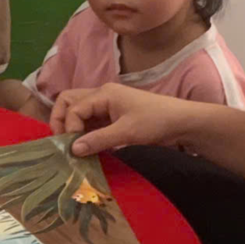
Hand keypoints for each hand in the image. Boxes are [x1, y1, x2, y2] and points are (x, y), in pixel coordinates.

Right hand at [48, 81, 199, 157]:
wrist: (183, 122)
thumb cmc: (157, 121)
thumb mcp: (127, 132)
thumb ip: (98, 140)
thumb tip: (72, 150)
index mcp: (103, 93)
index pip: (72, 107)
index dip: (68, 127)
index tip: (73, 147)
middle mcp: (102, 95)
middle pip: (69, 101)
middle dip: (61, 120)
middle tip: (62, 141)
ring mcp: (107, 105)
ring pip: (78, 111)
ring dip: (72, 126)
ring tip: (72, 146)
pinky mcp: (113, 115)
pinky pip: (91, 120)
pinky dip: (84, 131)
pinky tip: (86, 146)